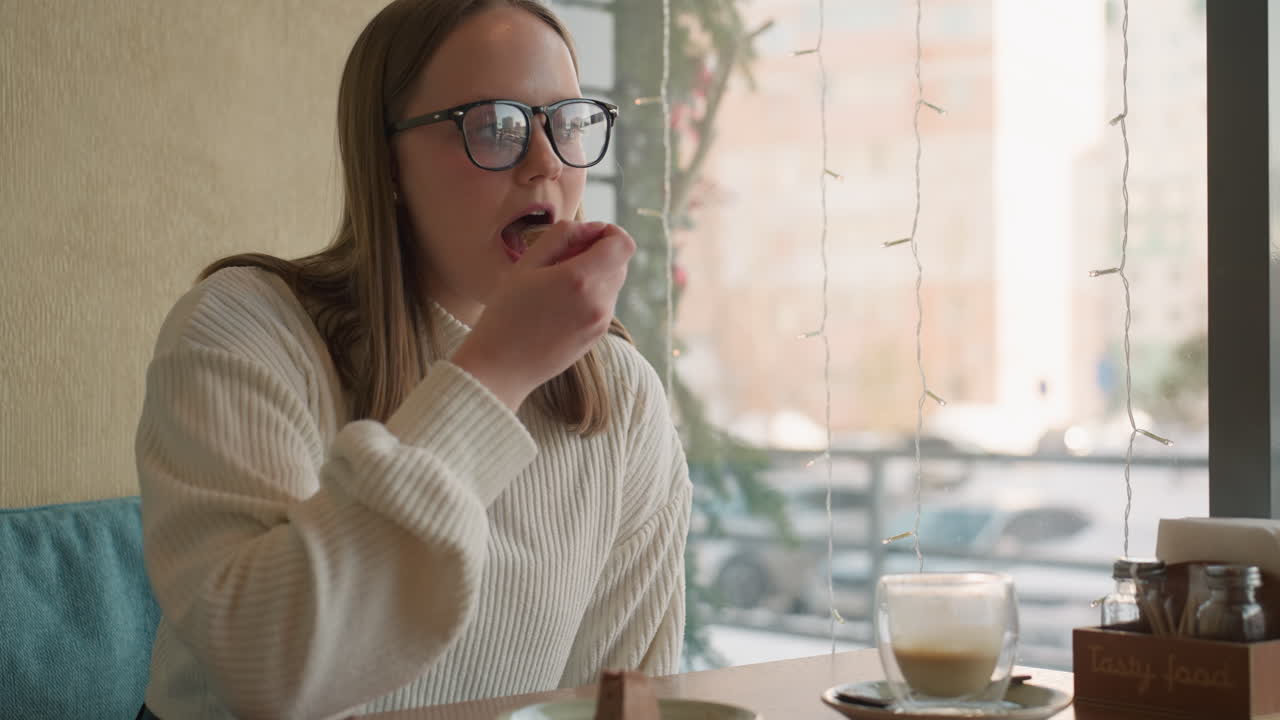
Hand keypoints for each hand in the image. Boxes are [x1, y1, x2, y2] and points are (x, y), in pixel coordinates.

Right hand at [450, 220, 634, 410]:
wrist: (501, 367)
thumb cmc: (505, 313)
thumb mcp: (526, 264)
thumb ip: (561, 236)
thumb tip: (592, 228)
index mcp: (580, 279)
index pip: (623, 244)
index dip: (609, 233)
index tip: (585, 236)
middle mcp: (598, 301)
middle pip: (620, 262)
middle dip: (598, 253)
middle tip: (562, 259)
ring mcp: (601, 322)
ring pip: (613, 283)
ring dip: (594, 275)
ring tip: (556, 285)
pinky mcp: (598, 336)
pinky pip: (604, 304)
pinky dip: (590, 295)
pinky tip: (558, 305)